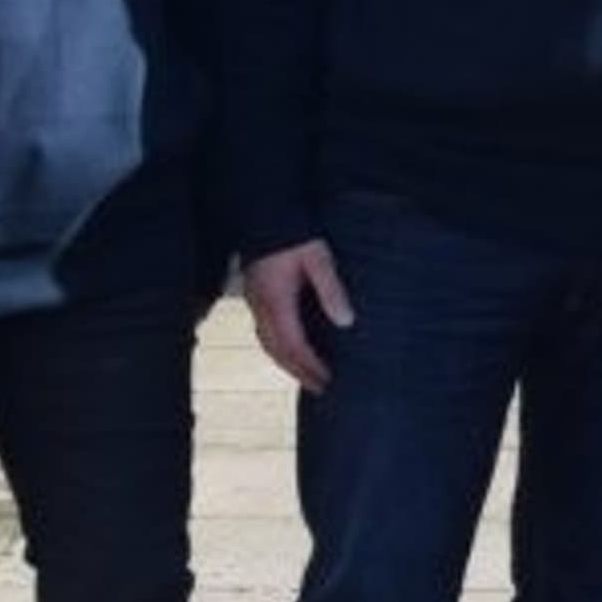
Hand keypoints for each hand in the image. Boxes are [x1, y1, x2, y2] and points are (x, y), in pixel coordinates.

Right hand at [241, 240, 352, 393]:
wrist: (263, 213)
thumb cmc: (294, 235)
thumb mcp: (318, 259)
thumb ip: (331, 289)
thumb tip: (346, 322)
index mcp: (276, 302)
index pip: (294, 344)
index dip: (311, 366)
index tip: (329, 380)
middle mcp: (261, 307)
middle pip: (277, 350)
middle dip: (298, 371)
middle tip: (320, 388)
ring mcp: (255, 301)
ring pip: (267, 342)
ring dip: (286, 362)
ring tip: (307, 375)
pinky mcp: (255, 295)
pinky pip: (265, 330)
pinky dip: (279, 346)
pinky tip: (291, 348)